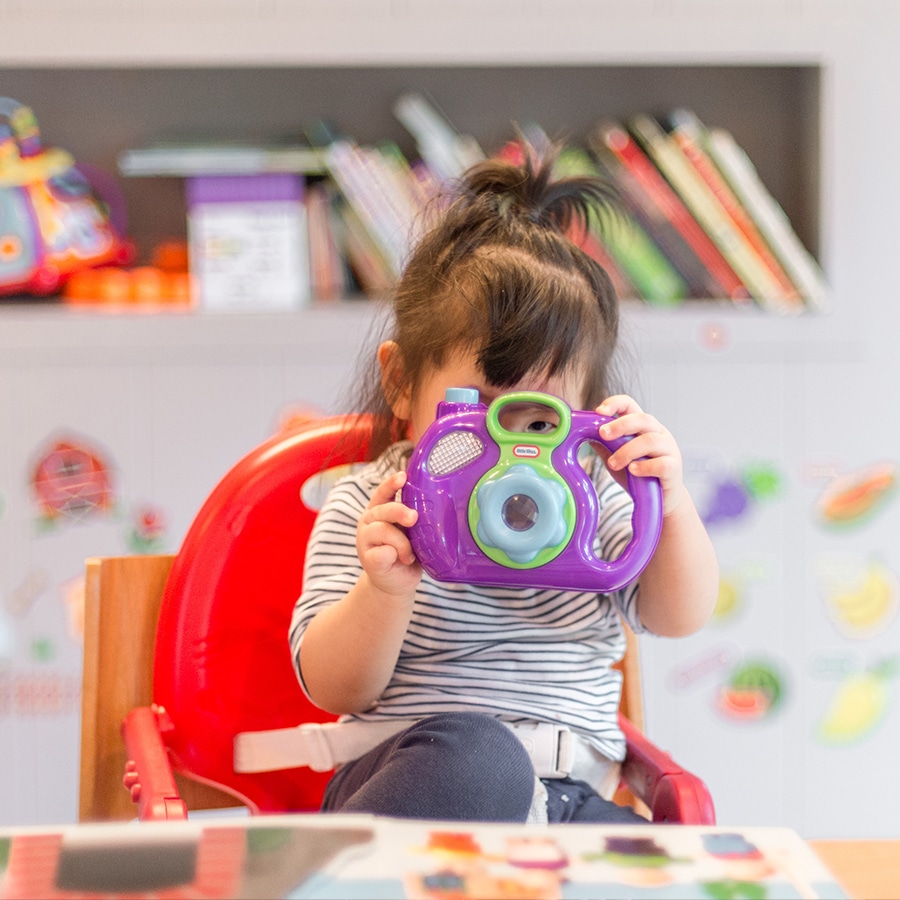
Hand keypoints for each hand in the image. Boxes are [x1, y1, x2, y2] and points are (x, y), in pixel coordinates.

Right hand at [357, 471, 421, 597]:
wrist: (396, 582)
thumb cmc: (406, 553)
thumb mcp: (412, 532)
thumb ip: (415, 520)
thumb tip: (435, 509)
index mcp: (381, 510)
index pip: (384, 492)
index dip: (392, 483)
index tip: (403, 476)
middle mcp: (370, 521)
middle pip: (384, 510)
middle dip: (400, 512)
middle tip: (414, 518)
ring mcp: (365, 540)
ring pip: (383, 530)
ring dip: (402, 543)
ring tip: (409, 555)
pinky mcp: (368, 559)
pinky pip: (381, 553)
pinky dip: (393, 555)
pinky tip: (399, 560)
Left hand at [594, 395, 686, 515]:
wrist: (660, 499)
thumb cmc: (637, 475)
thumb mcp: (616, 458)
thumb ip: (604, 445)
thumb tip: (582, 434)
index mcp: (642, 426)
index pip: (630, 405)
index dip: (615, 403)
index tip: (599, 411)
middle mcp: (658, 433)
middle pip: (642, 419)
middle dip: (620, 425)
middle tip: (603, 434)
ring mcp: (668, 449)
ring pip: (649, 441)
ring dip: (627, 451)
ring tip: (613, 463)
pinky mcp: (674, 468)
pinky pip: (661, 464)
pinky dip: (644, 467)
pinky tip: (633, 471)